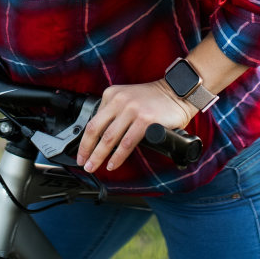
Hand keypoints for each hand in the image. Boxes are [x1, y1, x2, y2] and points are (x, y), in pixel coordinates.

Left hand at [76, 80, 194, 173]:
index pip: (92, 120)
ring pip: (109, 138)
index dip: (84, 140)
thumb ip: (114, 112)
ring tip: (94, 166)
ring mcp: (132, 110)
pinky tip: (113, 164)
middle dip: (87, 150)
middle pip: (96, 130)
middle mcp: (119, 100)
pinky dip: (118, 157)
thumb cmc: (154, 100)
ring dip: (99, 156)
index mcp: (112, 95)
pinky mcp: (145, 120)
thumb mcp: (127, 99)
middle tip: (84, 163)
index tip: (81, 153)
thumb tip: (101, 137)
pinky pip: (127, 143)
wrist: (178, 92)